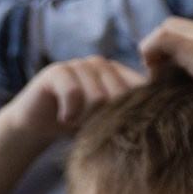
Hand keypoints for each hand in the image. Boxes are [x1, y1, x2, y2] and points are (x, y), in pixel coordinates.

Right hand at [4, 57, 147, 141]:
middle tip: (90, 128)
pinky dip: (70, 113)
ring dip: (85, 119)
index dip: (133, 111)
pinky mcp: (57, 71)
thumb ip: (126, 116)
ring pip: (97, 96)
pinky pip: (73, 92)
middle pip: (120, 95)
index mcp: (119, 74)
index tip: (116, 128)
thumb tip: (157, 124)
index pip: (140, 88)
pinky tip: (64, 118)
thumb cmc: (74, 125)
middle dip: (105, 119)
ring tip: (76, 123)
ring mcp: (79, 65)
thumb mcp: (105, 122)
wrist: (35, 125)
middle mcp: (102, 65)